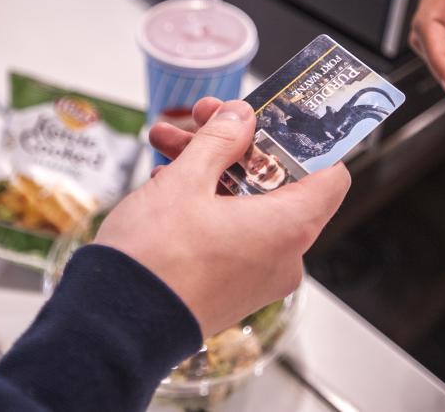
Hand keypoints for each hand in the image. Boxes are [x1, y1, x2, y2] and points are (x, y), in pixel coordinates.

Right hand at [95, 98, 349, 337]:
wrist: (114, 328)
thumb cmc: (155, 259)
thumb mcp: (186, 180)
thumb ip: (221, 139)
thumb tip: (242, 116)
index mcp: (288, 227)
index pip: (330, 175)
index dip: (304, 141)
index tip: (271, 117)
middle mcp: (283, 256)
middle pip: (279, 182)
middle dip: (237, 144)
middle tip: (202, 118)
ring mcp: (257, 276)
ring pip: (247, 204)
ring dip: (212, 167)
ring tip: (166, 141)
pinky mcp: (230, 287)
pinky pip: (231, 232)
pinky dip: (206, 202)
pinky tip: (166, 178)